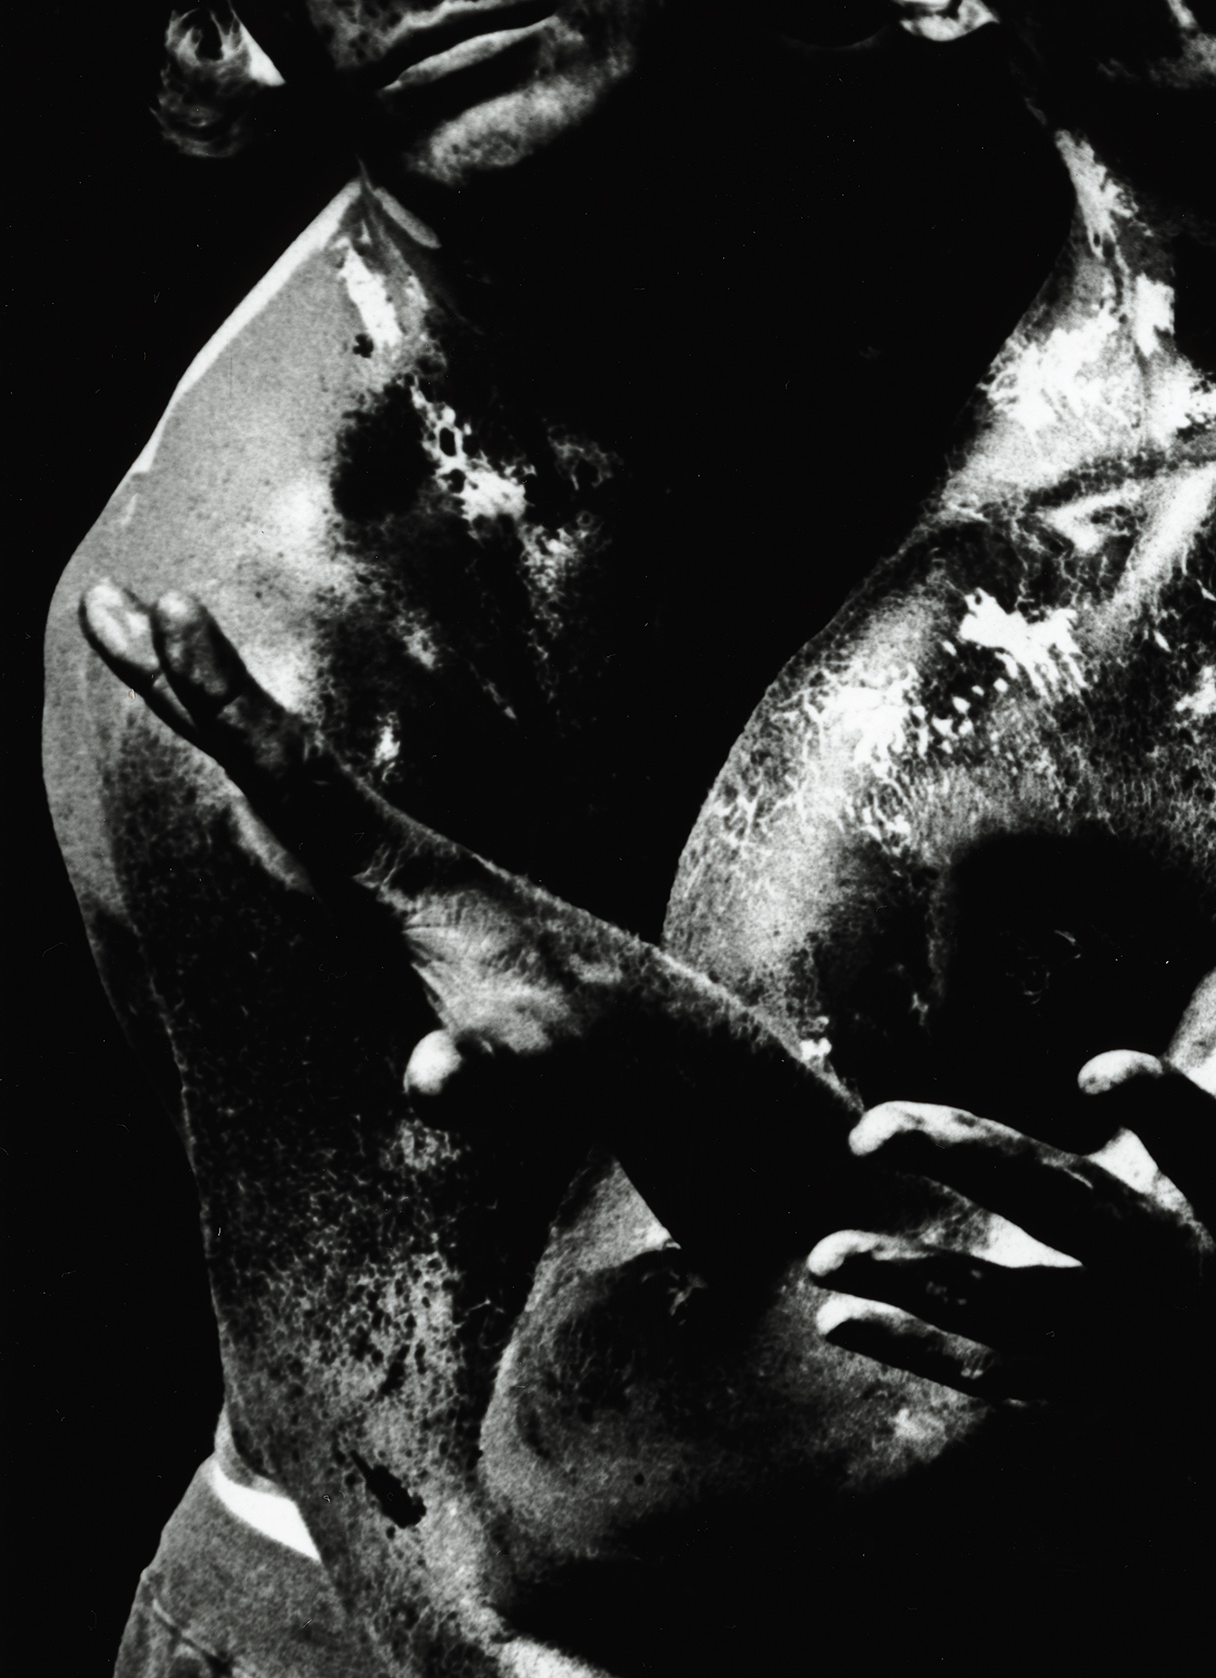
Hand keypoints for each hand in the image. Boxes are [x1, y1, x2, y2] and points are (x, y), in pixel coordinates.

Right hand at [81, 580, 621, 1110]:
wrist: (653, 1033)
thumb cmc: (593, 1047)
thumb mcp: (541, 1067)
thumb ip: (486, 1069)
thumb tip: (431, 1080)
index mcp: (409, 869)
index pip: (299, 773)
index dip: (230, 700)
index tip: (178, 606)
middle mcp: (390, 849)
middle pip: (268, 753)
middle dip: (184, 680)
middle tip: (100, 597)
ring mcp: (386, 868)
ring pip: (274, 772)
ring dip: (202, 709)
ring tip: (128, 633)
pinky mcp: (388, 893)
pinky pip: (296, 812)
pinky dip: (244, 768)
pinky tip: (213, 747)